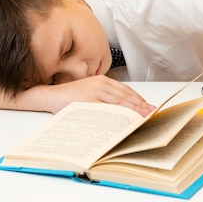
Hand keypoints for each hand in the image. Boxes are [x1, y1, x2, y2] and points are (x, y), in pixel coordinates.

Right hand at [32, 75, 154, 115]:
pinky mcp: (89, 101)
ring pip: (119, 102)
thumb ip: (105, 98)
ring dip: (132, 111)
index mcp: (102, 80)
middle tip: (150, 113)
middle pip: (125, 96)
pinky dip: (118, 115)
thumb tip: (123, 110)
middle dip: (140, 106)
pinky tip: (126, 121)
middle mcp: (100, 84)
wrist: (51, 96)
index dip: (139, 99)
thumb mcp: (91, 93)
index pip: (126, 90)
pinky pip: (107, 110)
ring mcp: (95, 92)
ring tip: (142, 118)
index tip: (148, 107)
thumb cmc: (71, 98)